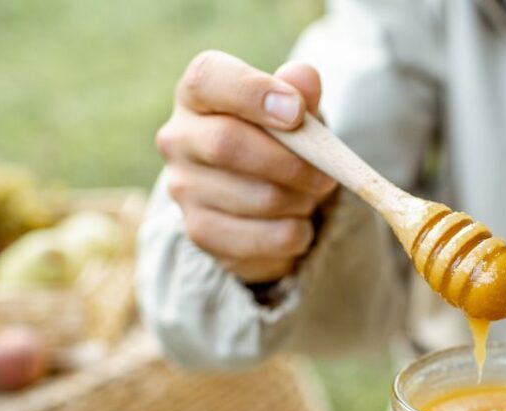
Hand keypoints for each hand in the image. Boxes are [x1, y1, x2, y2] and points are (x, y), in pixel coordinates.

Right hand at [156, 50, 337, 281]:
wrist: (268, 201)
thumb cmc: (281, 140)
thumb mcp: (297, 111)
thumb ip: (301, 91)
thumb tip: (304, 78)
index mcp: (198, 94)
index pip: (208, 79)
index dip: (254, 93)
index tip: (297, 112)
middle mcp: (178, 138)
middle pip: (228, 144)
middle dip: (292, 162)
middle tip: (326, 174)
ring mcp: (184, 189)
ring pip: (259, 198)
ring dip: (302, 200)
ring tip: (308, 196)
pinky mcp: (201, 233)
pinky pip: (267, 238)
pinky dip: (297, 233)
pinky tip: (294, 221)